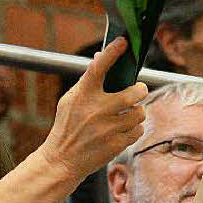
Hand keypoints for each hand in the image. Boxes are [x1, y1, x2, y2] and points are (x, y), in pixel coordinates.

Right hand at [40, 37, 147, 180]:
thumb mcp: (69, 101)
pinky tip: (120, 131)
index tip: (123, 42)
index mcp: (82, 96)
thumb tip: (100, 56)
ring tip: (124, 116)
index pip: (98, 68)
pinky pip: (138, 130)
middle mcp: (96, 110)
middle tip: (137, 90)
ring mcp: (107, 128)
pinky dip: (133, 130)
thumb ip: (87, 81)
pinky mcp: (116, 144)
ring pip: (139, 112)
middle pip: (135, 92)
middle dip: (140, 90)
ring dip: (135, 112)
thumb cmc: (67, 127)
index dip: (112, 53)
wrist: (62, 160)